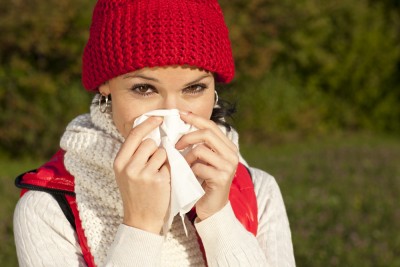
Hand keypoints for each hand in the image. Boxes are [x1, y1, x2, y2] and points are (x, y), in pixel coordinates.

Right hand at [113, 117, 170, 233]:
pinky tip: (163, 182)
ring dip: (164, 160)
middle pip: (150, 143)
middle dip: (156, 149)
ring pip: (161, 152)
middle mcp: (129, 166)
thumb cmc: (136, 194)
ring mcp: (143, 174)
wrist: (140, 220)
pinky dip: (169, 170)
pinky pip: (169, 164)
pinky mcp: (157, 180)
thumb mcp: (126, 173)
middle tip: (154, 164)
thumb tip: (149, 131)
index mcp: (119, 162)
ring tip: (157, 175)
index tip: (158, 118)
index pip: (134, 135)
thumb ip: (134, 154)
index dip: (147, 124)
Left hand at [175, 112, 238, 220]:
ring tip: (184, 165)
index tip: (180, 114)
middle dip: (187, 136)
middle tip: (175, 144)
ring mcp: (228, 166)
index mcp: (228, 146)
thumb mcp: (204, 159)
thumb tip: (182, 124)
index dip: (195, 118)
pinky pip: (199, 167)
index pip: (212, 125)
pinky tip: (189, 176)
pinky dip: (189, 170)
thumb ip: (200, 145)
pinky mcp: (222, 178)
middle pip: (207, 133)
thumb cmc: (205, 181)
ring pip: (200, 150)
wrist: (213, 207)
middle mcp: (232, 154)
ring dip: (187, 157)